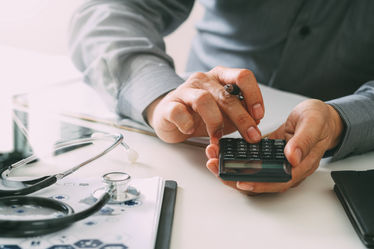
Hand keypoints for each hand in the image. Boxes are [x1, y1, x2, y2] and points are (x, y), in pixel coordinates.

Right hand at [146, 66, 264, 142]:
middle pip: (226, 95)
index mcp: (220, 77)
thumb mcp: (224, 113)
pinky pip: (178, 112)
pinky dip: (186, 124)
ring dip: (215, 122)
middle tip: (251, 136)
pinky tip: (190, 131)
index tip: (259, 115)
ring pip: (203, 100)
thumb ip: (239, 114)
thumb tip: (255, 122)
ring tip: (217, 137)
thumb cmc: (199, 114)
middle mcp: (204, 80)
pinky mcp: (169, 105)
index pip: (242, 76)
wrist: (169, 116)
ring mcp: (185, 91)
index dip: (254, 95)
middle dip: (242, 118)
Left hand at [205, 99, 343, 193]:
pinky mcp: (268, 154)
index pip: (277, 182)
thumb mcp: (314, 123)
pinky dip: (236, 157)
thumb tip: (292, 157)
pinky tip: (223, 150)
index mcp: (300, 165)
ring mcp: (276, 162)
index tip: (239, 181)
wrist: (321, 116)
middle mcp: (286, 168)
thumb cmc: (320, 120)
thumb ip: (304, 140)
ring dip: (231, 167)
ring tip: (214, 158)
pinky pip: (251, 160)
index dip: (258, 184)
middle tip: (215, 165)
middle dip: (235, 176)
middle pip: (259, 181)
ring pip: (252, 172)